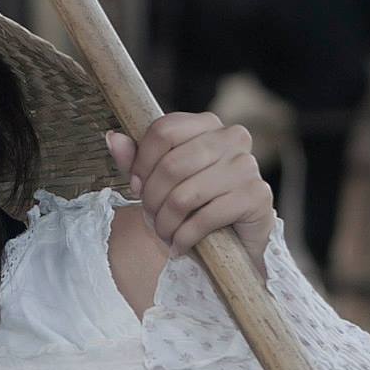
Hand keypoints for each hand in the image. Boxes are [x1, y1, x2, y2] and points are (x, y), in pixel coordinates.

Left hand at [103, 113, 275, 277]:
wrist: (230, 244)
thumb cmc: (192, 206)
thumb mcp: (157, 181)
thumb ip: (135, 160)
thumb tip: (113, 138)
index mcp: (208, 124)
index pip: (164, 130)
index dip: (142, 163)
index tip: (137, 187)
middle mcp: (232, 138)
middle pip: (172, 165)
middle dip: (152, 198)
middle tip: (151, 218)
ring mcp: (248, 165)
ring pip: (186, 194)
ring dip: (166, 222)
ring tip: (164, 234)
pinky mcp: (256, 196)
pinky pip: (206, 218)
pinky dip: (185, 237)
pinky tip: (179, 245)